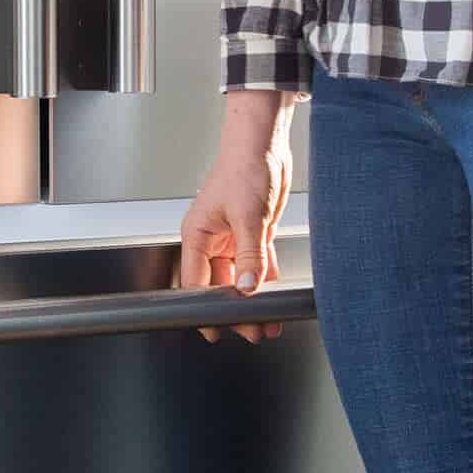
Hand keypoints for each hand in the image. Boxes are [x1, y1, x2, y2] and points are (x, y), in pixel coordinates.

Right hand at [178, 93, 295, 339]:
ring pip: (240, 278)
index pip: (196, 282)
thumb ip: (249, 256)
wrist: (265, 143)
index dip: (205, 308)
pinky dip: (266, 280)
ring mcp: (233, 238)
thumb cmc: (244, 167)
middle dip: (235, 309)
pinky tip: (276, 295)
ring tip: (268, 320)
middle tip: (253, 329)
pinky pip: (257, 265)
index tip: (217, 329)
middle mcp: (212, 240)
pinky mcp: (253, 234)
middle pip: (219, 285)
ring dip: (254, 299)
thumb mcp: (248, 216)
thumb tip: (247, 288)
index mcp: (197, 235)